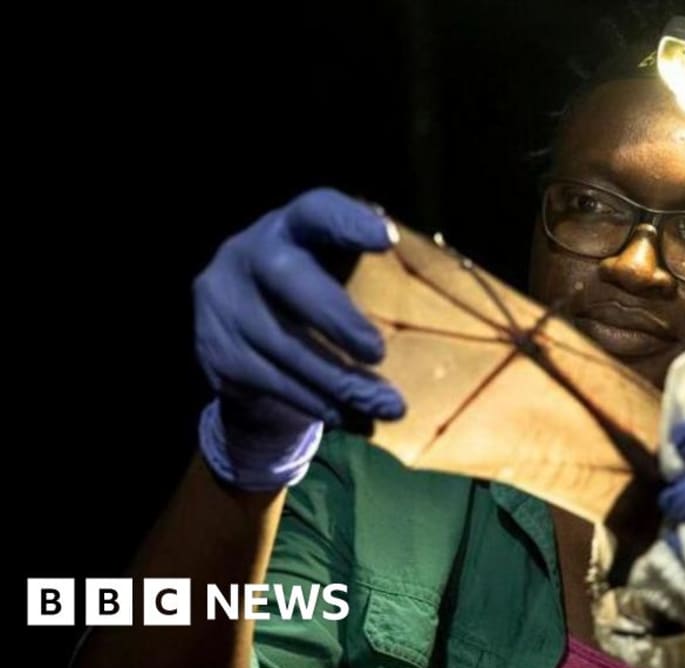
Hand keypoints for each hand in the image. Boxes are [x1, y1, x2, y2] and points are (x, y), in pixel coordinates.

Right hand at [192, 188, 404, 489]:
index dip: (347, 221)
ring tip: (390, 406)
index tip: (386, 239)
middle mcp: (247, 255)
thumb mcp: (334, 269)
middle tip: (379, 351)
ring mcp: (225, 306)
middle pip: (288, 278)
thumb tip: (444, 299)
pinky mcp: (220, 355)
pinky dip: (320, 404)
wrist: (242, 335)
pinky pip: (274, 383)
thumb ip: (369, 272)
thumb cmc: (317, 294)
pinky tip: (355, 418)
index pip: (316, 211)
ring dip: (341, 383)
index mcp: (290, 226)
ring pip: (285, 347)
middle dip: (336, 318)